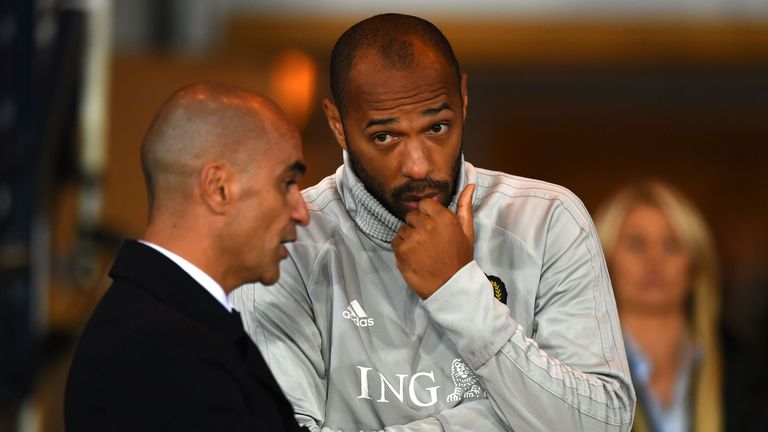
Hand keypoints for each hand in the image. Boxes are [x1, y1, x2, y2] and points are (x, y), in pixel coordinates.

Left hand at [392, 184, 475, 298]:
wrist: (450, 286)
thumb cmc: (459, 259)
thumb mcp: (467, 231)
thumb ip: (465, 206)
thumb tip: (469, 185)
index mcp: (443, 217)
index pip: (424, 203)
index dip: (427, 214)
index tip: (432, 226)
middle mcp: (426, 224)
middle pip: (412, 216)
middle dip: (417, 226)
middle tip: (427, 241)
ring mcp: (412, 237)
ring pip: (402, 229)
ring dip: (408, 238)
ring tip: (421, 251)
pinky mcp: (401, 250)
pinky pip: (395, 242)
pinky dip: (401, 249)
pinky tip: (414, 257)